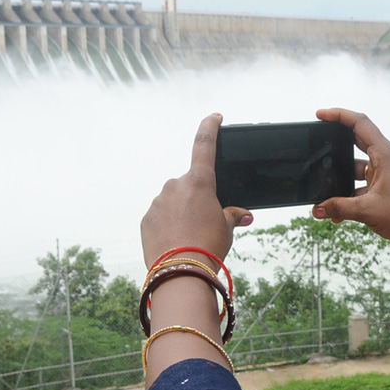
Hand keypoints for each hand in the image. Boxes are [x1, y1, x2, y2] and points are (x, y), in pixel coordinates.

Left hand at [141, 114, 251, 267]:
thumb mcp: (227, 229)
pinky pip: (160, 217)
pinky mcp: (147, 218)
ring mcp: (158, 201)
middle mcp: (176, 185)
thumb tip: (242, 215)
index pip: (204, 146)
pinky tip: (177, 243)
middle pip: (189, 185)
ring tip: (191, 238)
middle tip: (206, 223)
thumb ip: (232, 215)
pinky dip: (168, 226)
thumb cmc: (209, 247)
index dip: (209, 128)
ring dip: (182, 214)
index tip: (214, 117)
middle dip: (197, 199)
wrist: (181, 272)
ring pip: (173, 202)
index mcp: (199, 182)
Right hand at [312, 108, 389, 251]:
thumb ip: (338, 208)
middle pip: (356, 141)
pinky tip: (338, 212)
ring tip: (325, 192)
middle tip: (317, 144)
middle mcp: (386, 159)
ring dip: (342, 179)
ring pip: (356, 167)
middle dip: (335, 145)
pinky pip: (362, 184)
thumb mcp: (366, 211)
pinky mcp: (385, 187)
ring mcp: (386, 173)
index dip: (338, 115)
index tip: (320, 115)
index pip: (359, 123)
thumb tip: (318, 209)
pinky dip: (350, 194)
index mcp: (385, 154)